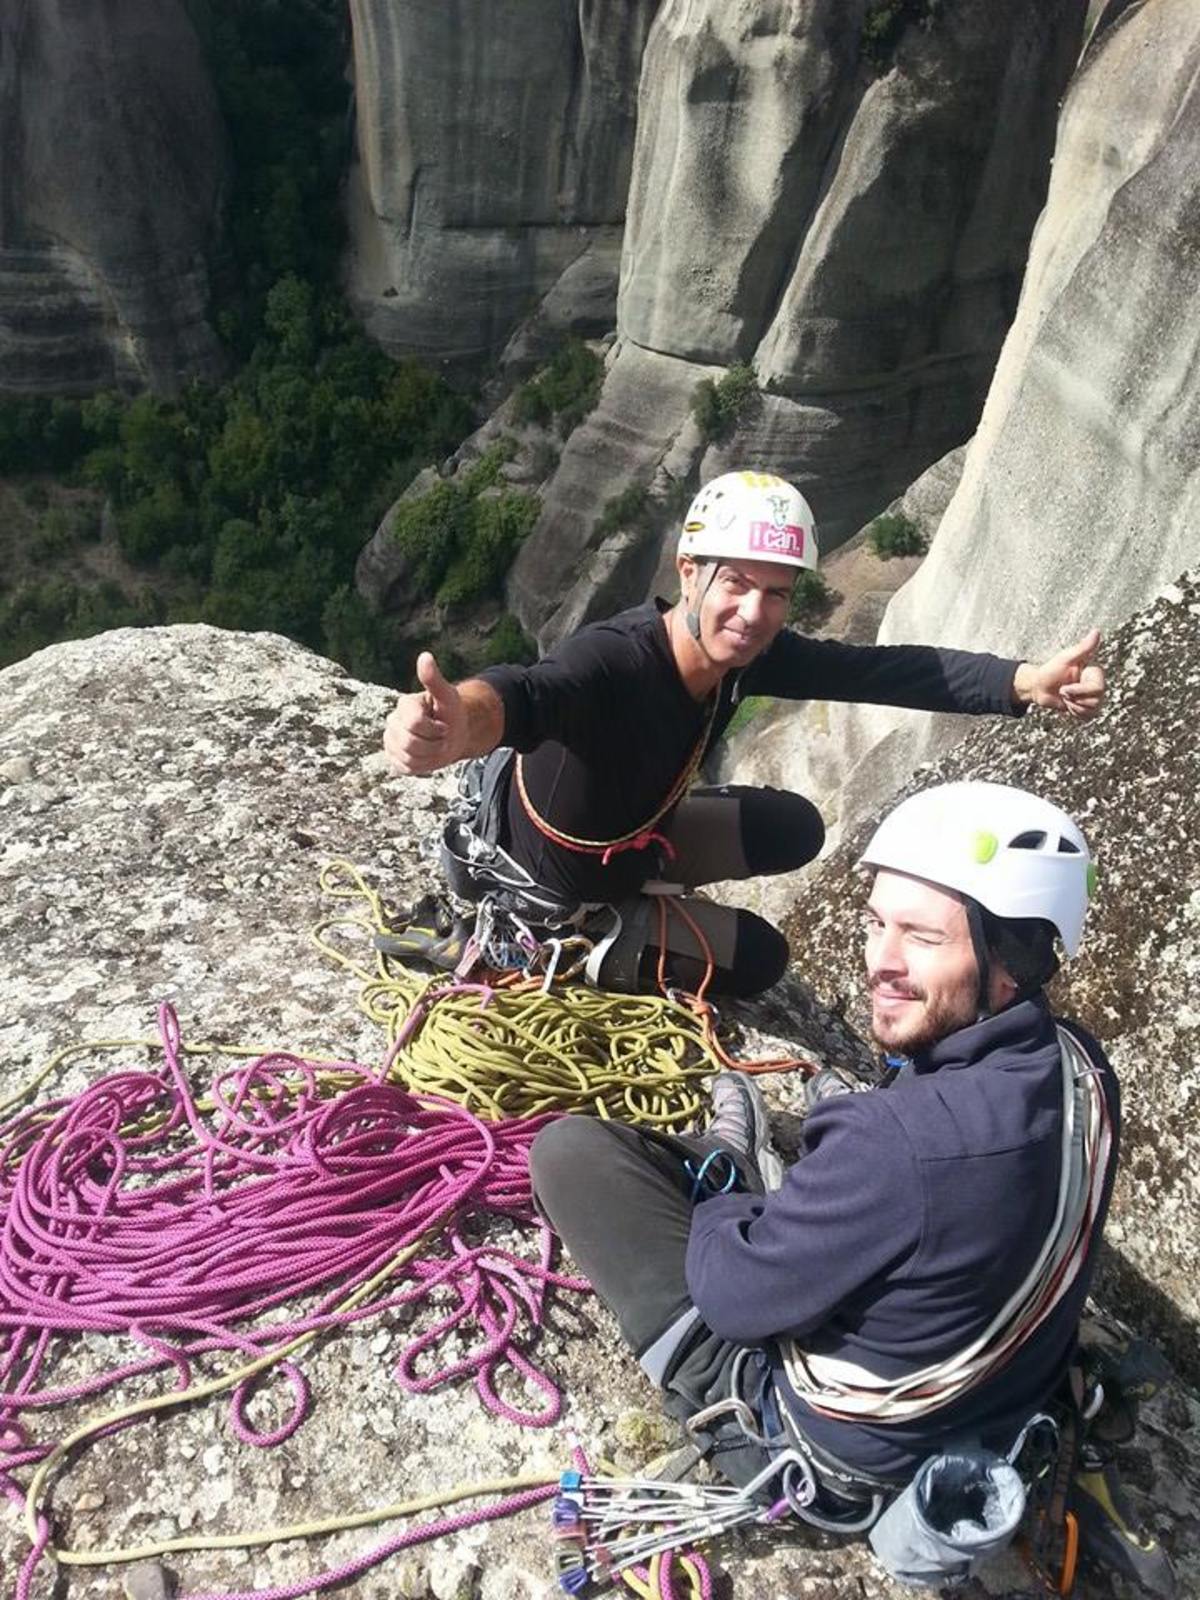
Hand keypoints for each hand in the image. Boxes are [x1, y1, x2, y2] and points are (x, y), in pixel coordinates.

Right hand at [383, 652, 465, 774]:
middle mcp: (393, 721)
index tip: (444, 726)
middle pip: (410, 744)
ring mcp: (391, 740)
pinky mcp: (393, 757)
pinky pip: (405, 767)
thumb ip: (434, 679)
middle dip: (434, 745)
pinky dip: (421, 766)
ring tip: (435, 746)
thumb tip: (425, 656)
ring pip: (408, 758)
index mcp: (405, 705)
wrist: (454, 735)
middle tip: (442, 738)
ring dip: (429, 756)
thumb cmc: (452, 714)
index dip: (435, 730)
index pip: (415, 724)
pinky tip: (427, 755)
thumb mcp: (448, 696)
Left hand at [1015, 628, 1105, 719]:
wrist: (1038, 687)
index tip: (1065, 687)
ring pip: (1092, 710)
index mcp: (1094, 673)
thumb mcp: (1065, 658)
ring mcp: (1093, 697)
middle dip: (1074, 698)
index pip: (1097, 689)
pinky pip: (1088, 717)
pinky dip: (1075, 713)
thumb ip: (1083, 648)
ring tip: (1065, 697)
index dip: (1079, 691)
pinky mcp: (1087, 708)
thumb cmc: (1049, 670)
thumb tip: (1096, 632)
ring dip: (1074, 706)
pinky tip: (1068, 704)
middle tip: (1062, 691)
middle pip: (1096, 701)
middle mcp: (1097, 684)